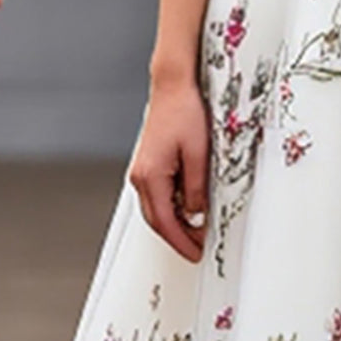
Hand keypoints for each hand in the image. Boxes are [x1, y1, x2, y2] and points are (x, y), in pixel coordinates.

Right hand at [129, 78, 209, 262]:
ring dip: (175, 223)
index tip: (195, 253)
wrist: (173, 87)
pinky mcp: (148, 164)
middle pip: (157, 219)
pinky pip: (158, 194)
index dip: (181, 241)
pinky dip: (172, 207)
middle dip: (177, 237)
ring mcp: (142, 170)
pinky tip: (189, 207)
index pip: (165, 222)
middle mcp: (140, 176)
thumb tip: (197, 214)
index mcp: (150, 176)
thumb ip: (197, 188)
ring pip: (156, 208)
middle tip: (198, 247)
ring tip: (197, 231)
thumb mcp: (199, 153)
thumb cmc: (185, 112)